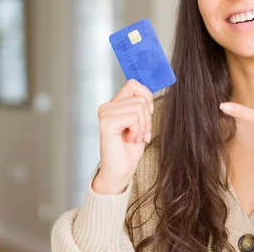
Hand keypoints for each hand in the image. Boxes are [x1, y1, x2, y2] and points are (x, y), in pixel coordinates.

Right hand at [93, 79, 153, 194]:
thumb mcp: (140, 122)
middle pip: (140, 98)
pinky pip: (134, 116)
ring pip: (139, 107)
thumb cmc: (130, 148)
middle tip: (140, 133)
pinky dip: (137, 130)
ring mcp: (105, 113)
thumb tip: (148, 93)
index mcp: (114, 104)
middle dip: (147, 118)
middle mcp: (107, 106)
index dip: (146, 97)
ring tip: (134, 137)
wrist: (121, 169)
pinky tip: (129, 139)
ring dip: (143, 126)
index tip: (146, 115)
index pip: (133, 84)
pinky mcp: (106, 122)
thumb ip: (141, 105)